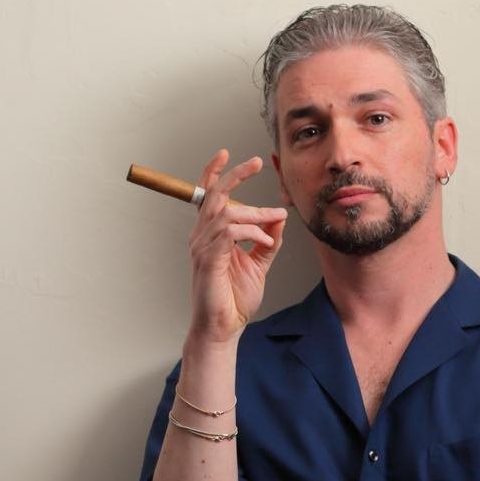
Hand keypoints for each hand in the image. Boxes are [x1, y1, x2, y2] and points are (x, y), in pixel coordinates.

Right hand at [187, 149, 286, 345]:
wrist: (224, 327)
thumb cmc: (234, 299)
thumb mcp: (259, 264)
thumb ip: (267, 240)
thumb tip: (278, 218)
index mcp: (210, 236)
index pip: (207, 197)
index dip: (214, 172)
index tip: (227, 154)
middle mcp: (201, 237)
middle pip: (213, 195)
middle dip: (235, 175)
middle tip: (256, 162)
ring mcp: (202, 248)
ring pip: (226, 212)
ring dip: (255, 212)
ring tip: (275, 218)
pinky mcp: (209, 259)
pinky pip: (230, 232)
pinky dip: (252, 231)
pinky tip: (265, 240)